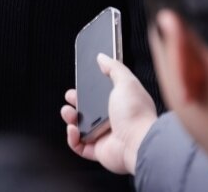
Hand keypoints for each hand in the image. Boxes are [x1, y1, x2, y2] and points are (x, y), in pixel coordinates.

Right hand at [60, 53, 157, 175]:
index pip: (99, 95)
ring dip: (70, 119)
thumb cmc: (136, 114)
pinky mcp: (98, 151)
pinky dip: (72, 138)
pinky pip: (79, 146)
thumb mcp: (126, 82)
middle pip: (87, 111)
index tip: (78, 85)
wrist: (138, 143)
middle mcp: (112, 120)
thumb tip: (102, 57)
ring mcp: (104, 136)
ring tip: (69, 113)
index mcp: (120, 104)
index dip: (87, 90)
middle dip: (75, 103)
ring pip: (80, 128)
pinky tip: (73, 130)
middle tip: (70, 98)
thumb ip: (113, 68)